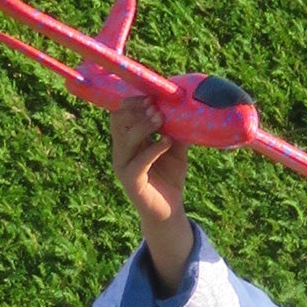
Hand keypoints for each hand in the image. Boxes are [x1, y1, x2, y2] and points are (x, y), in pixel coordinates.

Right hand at [110, 98, 194, 286]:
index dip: (133, 102)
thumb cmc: (170, 177)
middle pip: (119, 121)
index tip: (152, 97)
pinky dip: (153, 149)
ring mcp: (124, 166)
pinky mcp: (131, 181)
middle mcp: (122, 151)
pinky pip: (138, 161)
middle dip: (137, 110)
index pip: (120, 113)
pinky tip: (167, 142)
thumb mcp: (176, 149)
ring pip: (126, 138)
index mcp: (128, 140)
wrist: (170, 210)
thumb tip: (187, 106)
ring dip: (145, 125)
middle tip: (157, 108)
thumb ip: (177, 129)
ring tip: (162, 120)